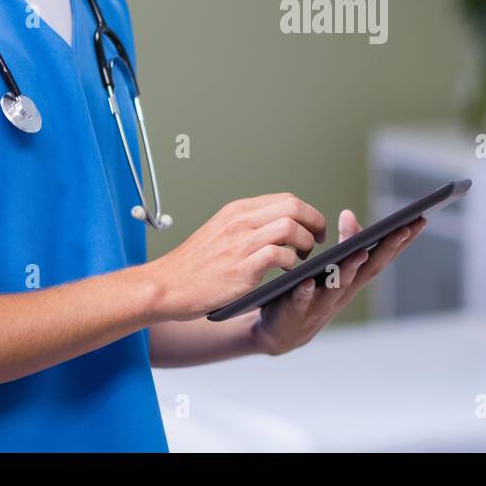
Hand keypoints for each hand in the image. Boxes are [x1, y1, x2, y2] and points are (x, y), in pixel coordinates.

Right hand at [144, 193, 326, 320]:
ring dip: (306, 242)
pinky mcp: (242, 267)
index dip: (307, 213)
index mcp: (237, 211)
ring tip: (305, 256)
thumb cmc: (194, 265)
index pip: (285, 199)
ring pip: (290, 227)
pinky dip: (291, 261)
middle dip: (314, 222)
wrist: (167, 286)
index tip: (313, 227)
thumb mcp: (220, 231)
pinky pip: (278, 254)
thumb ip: (247, 225)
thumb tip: (279, 225)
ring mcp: (241, 243)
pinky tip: (289, 269)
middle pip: (293, 206)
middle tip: (318, 240)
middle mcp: (240, 221)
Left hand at [250, 209, 427, 355]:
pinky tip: (307, 282)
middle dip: (388, 249)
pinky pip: (301, 301)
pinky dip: (306, 292)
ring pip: (339, 286)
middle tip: (404, 228)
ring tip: (360, 251)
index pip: (382, 257)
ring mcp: (322, 304)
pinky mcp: (296, 311)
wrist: (284, 333)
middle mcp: (344, 292)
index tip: (421, 219)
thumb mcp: (332, 267)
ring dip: (350, 270)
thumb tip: (349, 214)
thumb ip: (343, 243)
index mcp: (355, 279)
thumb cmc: (312, 294)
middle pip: (369, 269)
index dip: (402, 241)